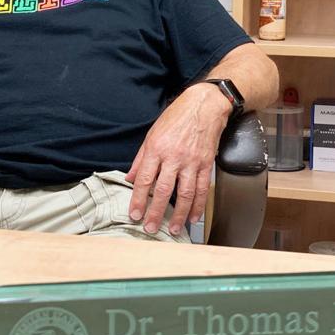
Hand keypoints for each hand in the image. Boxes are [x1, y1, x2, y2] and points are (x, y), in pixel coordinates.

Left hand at [126, 83, 230, 236]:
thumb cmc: (177, 117)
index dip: (138, 199)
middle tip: (150, 228)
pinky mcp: (205, 164)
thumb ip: (141, 159)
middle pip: (163, 190)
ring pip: (185, 194)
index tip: (134, 214)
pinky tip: (194, 217)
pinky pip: (202, 189)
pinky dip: (198, 205)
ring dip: (179, 215)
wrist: (204, 105)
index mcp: (156, 149)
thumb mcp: (152, 134)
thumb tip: (129, 178)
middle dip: (156, 212)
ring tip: (172, 229)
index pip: (144, 179)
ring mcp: (191, 161)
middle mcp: (173, 157)